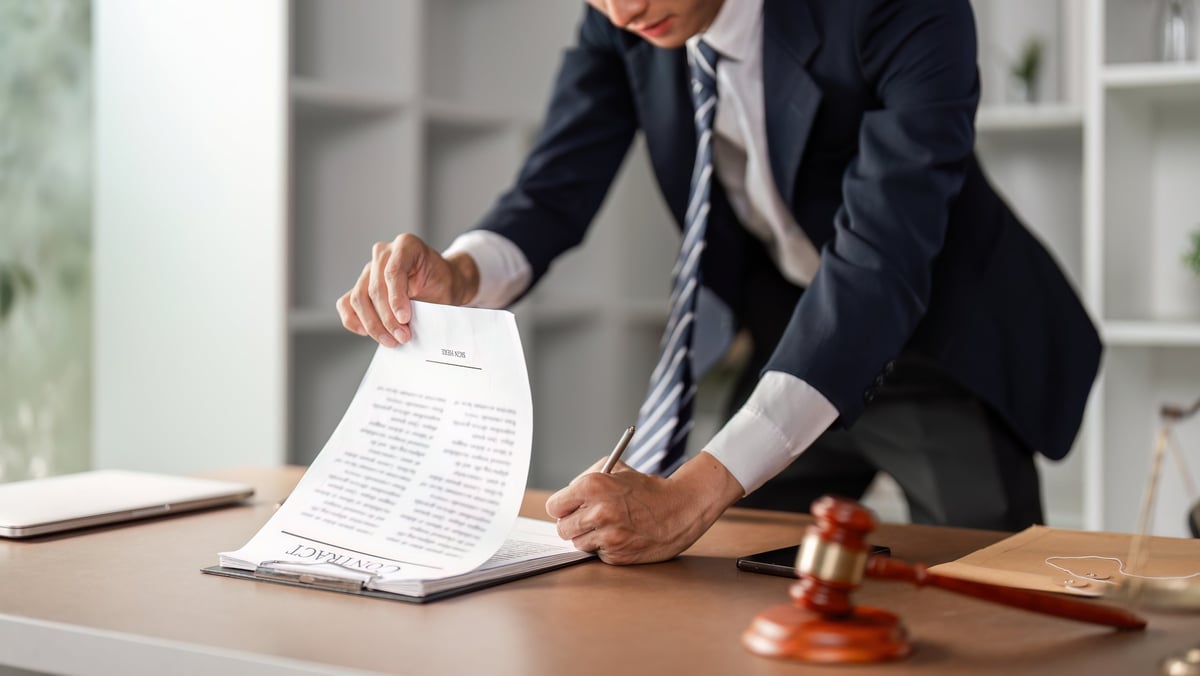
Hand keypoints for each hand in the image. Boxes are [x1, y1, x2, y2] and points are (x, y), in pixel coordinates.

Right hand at [336, 234, 479, 346]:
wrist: (442, 282)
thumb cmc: (443, 283)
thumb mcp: (443, 289)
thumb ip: (425, 301)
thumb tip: (406, 325)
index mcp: (406, 245)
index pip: (392, 272)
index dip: (396, 298)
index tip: (405, 319)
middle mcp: (383, 253)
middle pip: (375, 288)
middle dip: (387, 318)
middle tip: (402, 337)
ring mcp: (369, 268)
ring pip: (359, 299)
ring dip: (373, 324)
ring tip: (391, 340)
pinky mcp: (361, 285)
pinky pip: (347, 303)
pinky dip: (353, 319)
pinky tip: (366, 332)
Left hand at [545, 452, 744, 564]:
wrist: (680, 509)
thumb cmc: (646, 488)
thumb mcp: (616, 468)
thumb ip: (586, 479)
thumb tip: (565, 496)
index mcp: (593, 486)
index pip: (554, 506)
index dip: (562, 508)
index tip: (567, 509)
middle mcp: (599, 511)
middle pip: (562, 528)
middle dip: (572, 524)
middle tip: (586, 520)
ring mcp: (609, 535)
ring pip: (578, 543)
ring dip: (588, 537)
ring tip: (607, 526)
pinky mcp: (618, 555)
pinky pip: (597, 554)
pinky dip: (605, 547)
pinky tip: (621, 536)